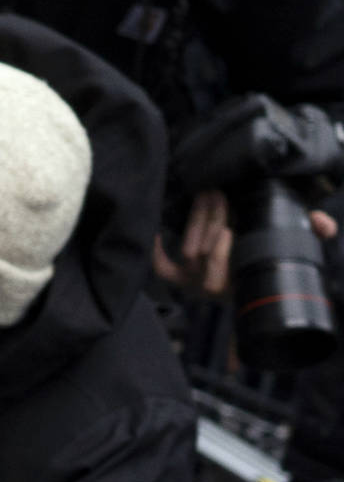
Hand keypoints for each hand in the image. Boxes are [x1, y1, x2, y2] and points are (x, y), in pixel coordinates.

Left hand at [152, 189, 339, 296]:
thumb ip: (311, 233)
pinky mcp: (180, 278)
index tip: (230, 229)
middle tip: (217, 195)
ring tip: (206, 196)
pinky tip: (160, 229)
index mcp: (240, 283)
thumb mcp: (291, 247)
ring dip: (195, 222)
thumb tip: (323, 223)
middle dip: (210, 221)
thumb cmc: (268, 258)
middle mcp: (215, 287)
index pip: (223, 272)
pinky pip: (163, 268)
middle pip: (203, 253)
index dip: (222, 253)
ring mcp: (195, 283)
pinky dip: (158, 250)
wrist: (250, 284)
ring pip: (187, 251)